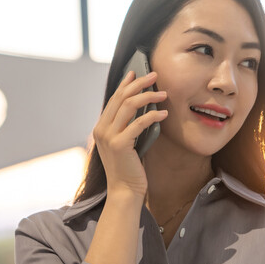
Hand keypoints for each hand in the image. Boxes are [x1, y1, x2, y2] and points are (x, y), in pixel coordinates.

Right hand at [91, 70, 167, 198]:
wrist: (124, 191)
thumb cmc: (129, 168)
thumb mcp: (125, 143)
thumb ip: (127, 126)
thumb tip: (141, 107)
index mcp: (101, 127)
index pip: (114, 98)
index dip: (125, 84)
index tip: (136, 72)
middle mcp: (101, 129)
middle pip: (121, 97)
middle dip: (139, 84)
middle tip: (155, 76)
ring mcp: (109, 136)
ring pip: (128, 106)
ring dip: (148, 96)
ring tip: (164, 94)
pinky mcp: (119, 144)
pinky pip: (138, 123)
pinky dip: (152, 116)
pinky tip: (164, 114)